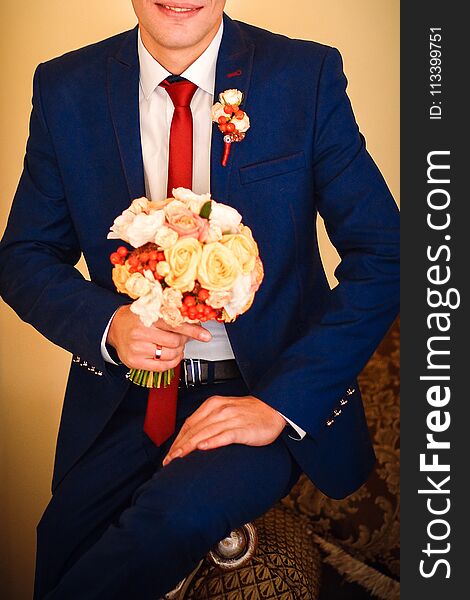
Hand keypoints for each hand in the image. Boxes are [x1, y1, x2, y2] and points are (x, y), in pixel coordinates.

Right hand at [106, 305, 210, 370]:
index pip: (175, 324)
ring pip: (170, 355)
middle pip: (174, 342)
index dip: (193, 330)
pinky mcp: (135, 362)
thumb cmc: (135, 318)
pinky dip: (171, 362)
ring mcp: (137, 349)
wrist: (113, 327)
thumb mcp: (152, 310)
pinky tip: (171, 356)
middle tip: (183, 337)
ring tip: (175, 346)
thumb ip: (171, 315)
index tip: (206, 335)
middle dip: (183, 341)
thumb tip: (196, 323)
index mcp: (147, 316)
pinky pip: (161, 367)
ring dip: (178, 352)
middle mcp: (140, 333)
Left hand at [162, 395, 286, 465]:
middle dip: (179, 446)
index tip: (169, 453)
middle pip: (194, 429)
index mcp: (213, 404)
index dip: (177, 439)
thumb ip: (208, 421)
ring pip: (205, 432)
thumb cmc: (249, 413)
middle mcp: (220, 410)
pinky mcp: (243, 429)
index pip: (189, 423)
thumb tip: (190, 438)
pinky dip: (213, 441)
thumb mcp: (225, 410)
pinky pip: (225, 435)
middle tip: (169, 461)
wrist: (274, 409)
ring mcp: (231, 419)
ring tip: (179, 457)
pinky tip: (203, 448)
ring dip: (190, 446)